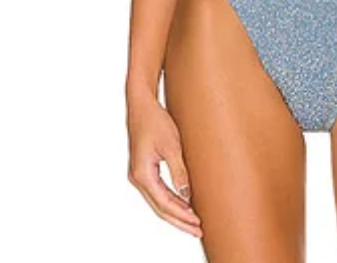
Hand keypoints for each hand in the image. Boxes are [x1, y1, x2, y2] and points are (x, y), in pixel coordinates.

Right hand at [126, 91, 202, 237]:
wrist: (142, 106)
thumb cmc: (156, 121)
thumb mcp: (172, 145)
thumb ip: (179, 170)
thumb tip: (187, 194)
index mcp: (142, 175)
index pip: (164, 203)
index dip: (182, 215)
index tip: (198, 223)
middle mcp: (138, 178)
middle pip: (160, 208)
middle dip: (180, 220)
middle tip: (199, 230)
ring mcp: (139, 175)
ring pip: (158, 202)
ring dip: (176, 212)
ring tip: (194, 221)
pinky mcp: (144, 170)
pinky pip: (158, 192)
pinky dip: (171, 200)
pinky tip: (184, 203)